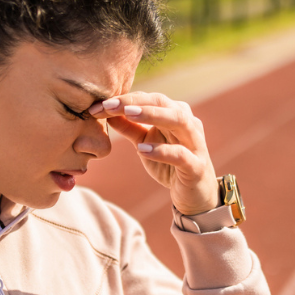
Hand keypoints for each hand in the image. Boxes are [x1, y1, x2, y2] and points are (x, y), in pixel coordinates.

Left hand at [89, 92, 218, 215]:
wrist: (195, 196)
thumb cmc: (170, 165)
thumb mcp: (146, 144)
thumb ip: (130, 128)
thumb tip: (107, 112)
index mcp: (175, 114)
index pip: (149, 98)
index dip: (124, 99)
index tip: (97, 105)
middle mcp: (188, 123)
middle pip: (163, 102)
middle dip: (136, 102)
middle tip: (110, 104)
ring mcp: (195, 143)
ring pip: (178, 121)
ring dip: (152, 115)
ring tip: (129, 114)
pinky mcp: (196, 166)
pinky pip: (181, 154)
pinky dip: (162, 150)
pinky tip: (142, 150)